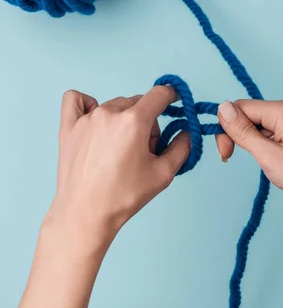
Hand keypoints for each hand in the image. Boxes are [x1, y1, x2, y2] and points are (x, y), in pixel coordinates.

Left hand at [50, 86, 189, 234]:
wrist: (85, 214)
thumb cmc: (124, 196)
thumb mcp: (164, 174)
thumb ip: (182, 147)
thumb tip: (187, 132)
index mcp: (134, 122)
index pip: (160, 93)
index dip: (172, 97)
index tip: (175, 105)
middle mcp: (109, 113)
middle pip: (139, 103)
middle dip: (147, 122)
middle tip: (144, 151)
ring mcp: (86, 119)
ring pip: (115, 106)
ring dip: (124, 120)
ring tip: (120, 149)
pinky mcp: (68, 127)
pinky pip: (77, 100)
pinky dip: (88, 105)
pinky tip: (96, 122)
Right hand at [215, 100, 282, 212]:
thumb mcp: (267, 155)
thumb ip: (243, 131)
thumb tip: (222, 108)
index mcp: (282, 110)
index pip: (240, 107)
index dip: (227, 128)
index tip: (226, 153)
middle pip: (249, 114)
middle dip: (237, 134)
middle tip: (231, 158)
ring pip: (258, 124)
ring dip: (250, 141)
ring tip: (261, 162)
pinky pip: (271, 131)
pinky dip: (263, 144)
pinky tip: (270, 160)